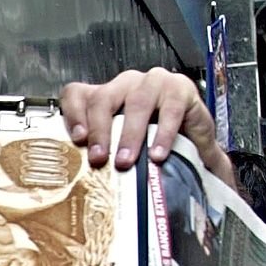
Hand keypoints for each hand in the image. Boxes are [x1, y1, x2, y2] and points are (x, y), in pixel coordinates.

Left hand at [60, 68, 234, 188]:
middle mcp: (125, 84)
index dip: (73, 114)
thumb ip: (103, 151)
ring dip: (129, 135)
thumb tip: (80, 182)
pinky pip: (170, 110)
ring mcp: (152, 82)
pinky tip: (157, 154)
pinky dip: (163, 134)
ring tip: (126, 161)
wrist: (192, 133)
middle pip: (102, 99)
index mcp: (105, 95)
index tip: (77, 139)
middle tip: (99, 159)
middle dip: (99, 131)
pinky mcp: (180, 88)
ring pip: (136, 103)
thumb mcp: (122, 144)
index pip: (77, 94)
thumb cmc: (151, 136)